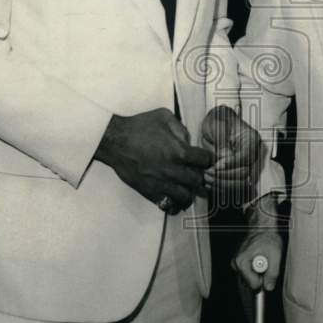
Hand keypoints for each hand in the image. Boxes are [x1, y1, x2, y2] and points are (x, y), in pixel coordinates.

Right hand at [94, 108, 213, 211]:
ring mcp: (162, 183)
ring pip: (186, 197)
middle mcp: (173, 170)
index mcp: (179, 151)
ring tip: (187, 186)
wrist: (115, 142)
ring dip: (190, 192)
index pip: (206, 161)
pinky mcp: (150, 192)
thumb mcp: (164, 116)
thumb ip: (181, 128)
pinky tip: (174, 197)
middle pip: (199, 181)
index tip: (205, 159)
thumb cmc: (138, 127)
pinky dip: (175, 203)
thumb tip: (189, 140)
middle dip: (201, 177)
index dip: (208, 159)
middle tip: (198, 173)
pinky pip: (168, 205)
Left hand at [200, 105, 262, 205]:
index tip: (217, 165)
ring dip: (222, 183)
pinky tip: (209, 181)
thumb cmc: (218, 120)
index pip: (246, 157)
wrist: (215, 124)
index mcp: (252, 139)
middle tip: (209, 172)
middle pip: (244, 173)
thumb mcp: (218, 125)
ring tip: (207, 176)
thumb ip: (222, 140)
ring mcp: (246, 165)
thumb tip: (225, 157)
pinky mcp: (237, 173)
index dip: (232, 163)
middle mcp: (252, 154)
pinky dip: (220, 187)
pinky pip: (233, 186)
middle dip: (225, 175)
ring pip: (239, 183)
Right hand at [233, 230, 281, 291]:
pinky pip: (248, 271)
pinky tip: (259, 259)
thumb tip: (268, 287)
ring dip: (258, 272)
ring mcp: (236, 262)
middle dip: (260, 275)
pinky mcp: (239, 261)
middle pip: (250, 282)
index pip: (253, 285)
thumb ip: (272, 273)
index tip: (268, 271)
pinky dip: (255, 268)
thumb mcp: (275, 255)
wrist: (263, 228)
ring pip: (249, 277)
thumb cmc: (268, 238)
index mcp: (242, 262)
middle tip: (267, 262)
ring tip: (263, 259)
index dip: (263, 280)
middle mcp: (236, 263)